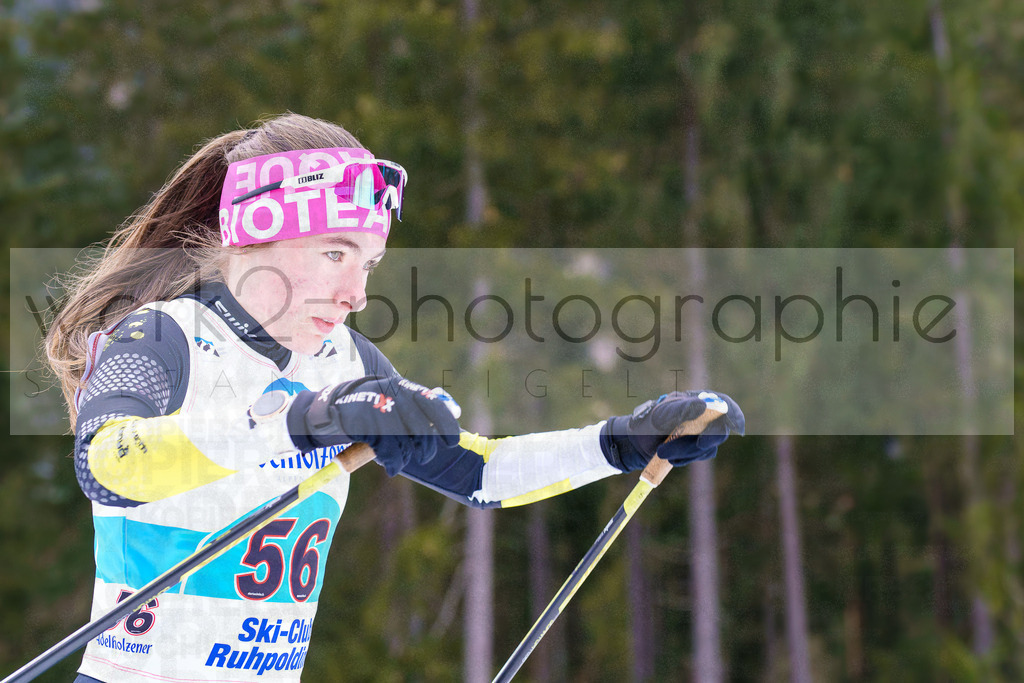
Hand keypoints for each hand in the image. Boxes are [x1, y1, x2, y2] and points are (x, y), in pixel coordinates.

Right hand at [292, 376, 460, 475]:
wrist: (333, 407)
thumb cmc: (371, 406)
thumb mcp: (395, 399)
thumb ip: (421, 406)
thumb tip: (456, 414)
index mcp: (406, 388)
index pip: (436, 407)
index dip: (447, 427)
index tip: (452, 442)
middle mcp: (396, 397)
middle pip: (423, 431)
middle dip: (425, 449)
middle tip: (422, 456)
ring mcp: (382, 410)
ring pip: (407, 445)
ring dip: (405, 457)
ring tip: (396, 457)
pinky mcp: (369, 426)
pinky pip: (390, 453)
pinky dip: (393, 463)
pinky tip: (390, 466)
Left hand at [600, 391, 743, 471]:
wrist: (635, 441)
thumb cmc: (648, 421)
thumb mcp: (662, 414)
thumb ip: (683, 410)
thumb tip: (705, 406)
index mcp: (698, 401)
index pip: (723, 403)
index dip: (734, 413)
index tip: (737, 426)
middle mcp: (703, 416)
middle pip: (719, 430)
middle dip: (702, 441)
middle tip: (695, 446)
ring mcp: (700, 434)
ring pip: (708, 448)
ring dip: (685, 452)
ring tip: (662, 452)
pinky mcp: (695, 449)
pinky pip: (699, 456)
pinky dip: (684, 458)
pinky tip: (668, 457)